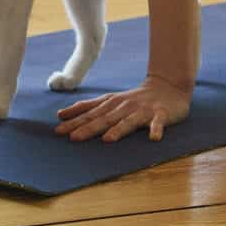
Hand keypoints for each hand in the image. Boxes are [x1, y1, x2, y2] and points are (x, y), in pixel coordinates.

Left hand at [54, 75, 191, 142]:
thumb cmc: (134, 98)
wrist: (167, 86)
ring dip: (119, 129)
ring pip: (129, 121)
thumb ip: (89, 108)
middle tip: (73, 138)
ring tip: (108, 139)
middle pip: (105, 118)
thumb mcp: (110, 100)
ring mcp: (143, 110)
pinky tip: (154, 138)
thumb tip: (61, 114)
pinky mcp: (161, 114)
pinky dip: (156, 129)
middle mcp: (124, 106)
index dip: (75, 120)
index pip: (90, 112)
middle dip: (89, 128)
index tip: (58, 129)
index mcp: (112, 103)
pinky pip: (158, 123)